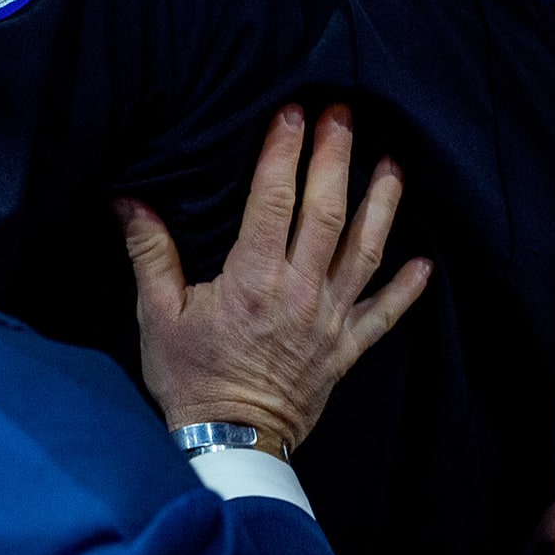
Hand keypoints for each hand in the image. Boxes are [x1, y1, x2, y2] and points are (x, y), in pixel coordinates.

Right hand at [121, 104, 431, 453]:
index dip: (283, 153)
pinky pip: (384, 313)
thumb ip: (151, 253)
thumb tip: (129, 201)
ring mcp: (329, 320)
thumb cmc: (189, 377)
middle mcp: (299, 292)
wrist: (230, 441)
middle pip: (327, 214)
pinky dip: (407, 288)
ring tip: (393, 165)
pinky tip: (425, 262)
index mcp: (252, 279)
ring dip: (382, 206)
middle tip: (344, 116)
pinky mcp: (346, 348)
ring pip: (366, 252)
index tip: (292, 112)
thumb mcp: (157, 313)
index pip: (273, 201)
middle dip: (336, 160)